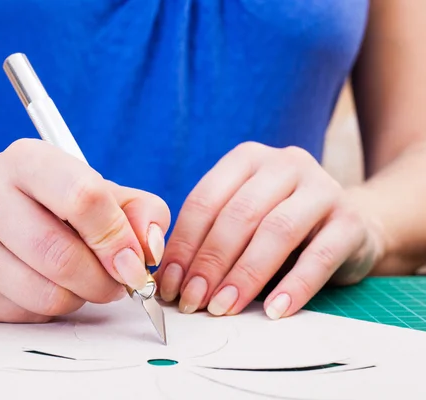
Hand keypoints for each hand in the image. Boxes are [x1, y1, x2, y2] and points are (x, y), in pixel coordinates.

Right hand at [0, 139, 169, 322]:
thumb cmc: (50, 204)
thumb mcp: (101, 191)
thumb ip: (139, 212)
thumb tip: (149, 250)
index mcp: (26, 159)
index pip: (83, 198)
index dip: (118, 238)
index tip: (134, 262)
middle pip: (62, 256)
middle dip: (104, 281)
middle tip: (116, 282)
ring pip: (46, 293)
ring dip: (79, 298)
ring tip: (80, 281)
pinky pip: (24, 314)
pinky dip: (49, 310)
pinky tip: (45, 285)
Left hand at [155, 142, 383, 319]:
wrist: (350, 224)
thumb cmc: (280, 227)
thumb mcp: (243, 221)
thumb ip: (210, 239)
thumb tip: (170, 280)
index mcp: (247, 159)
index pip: (205, 201)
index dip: (183, 245)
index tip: (169, 284)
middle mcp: (284, 164)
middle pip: (238, 215)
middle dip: (210, 263)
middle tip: (193, 300)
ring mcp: (321, 188)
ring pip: (276, 231)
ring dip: (245, 275)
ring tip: (224, 307)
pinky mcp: (350, 221)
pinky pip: (320, 256)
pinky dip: (294, 286)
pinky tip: (274, 310)